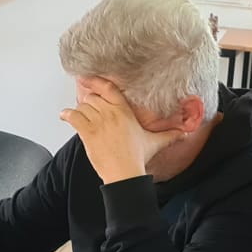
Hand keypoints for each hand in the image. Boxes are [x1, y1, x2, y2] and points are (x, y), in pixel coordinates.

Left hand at [59, 78, 181, 183]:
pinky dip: (67, 115)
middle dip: (89, 101)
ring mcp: (98, 122)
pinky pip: (74, 117)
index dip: (96, 81)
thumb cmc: (138, 158)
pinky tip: (65, 116)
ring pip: (83, 106)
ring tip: (78, 114)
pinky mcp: (88, 133)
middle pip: (93, 98)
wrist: (126, 173)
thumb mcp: (156, 142)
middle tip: (87, 105)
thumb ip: (171, 134)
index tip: (88, 78)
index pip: (108, 89)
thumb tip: (186, 133)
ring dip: (79, 110)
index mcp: (124, 111)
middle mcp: (110, 113)